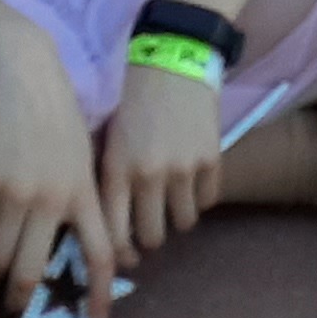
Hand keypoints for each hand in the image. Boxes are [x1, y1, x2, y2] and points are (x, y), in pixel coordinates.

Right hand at [0, 21, 114, 317]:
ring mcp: (16, 192)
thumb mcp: (84, 153)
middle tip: (15, 306)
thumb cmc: (56, 110)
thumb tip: (85, 240)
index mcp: (85, 191)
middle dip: (23, 297)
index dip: (100, 294)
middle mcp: (53, 198)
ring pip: (1, 259)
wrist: (19, 70)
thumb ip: (85, 195)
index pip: (101, 255)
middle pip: (35, 269)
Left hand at [96, 55, 224, 271]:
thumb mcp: (107, 140)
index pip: (114, 234)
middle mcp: (148, 174)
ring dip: (177, 217)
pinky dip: (200, 197)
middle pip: (152, 237)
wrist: (173, 60)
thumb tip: (105, 229)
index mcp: (115, 169)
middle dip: (151, 236)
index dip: (121, 255)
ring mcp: (183, 168)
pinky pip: (208, 201)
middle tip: (151, 224)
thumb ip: (106, 181)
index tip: (127, 257)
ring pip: (183, 224)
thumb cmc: (132, 101)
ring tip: (172, 200)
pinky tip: (191, 179)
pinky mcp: (211, 159)